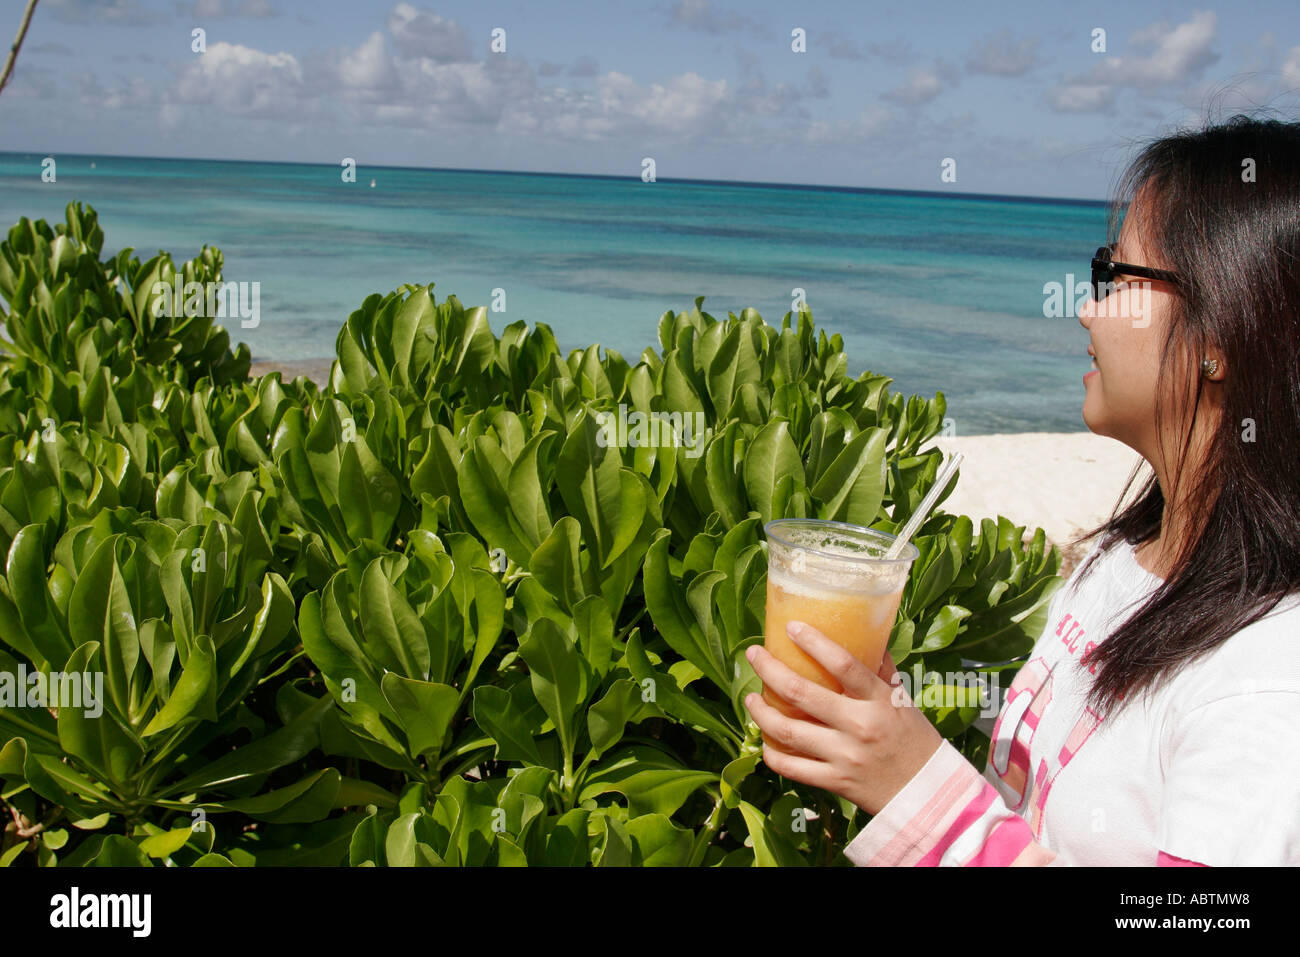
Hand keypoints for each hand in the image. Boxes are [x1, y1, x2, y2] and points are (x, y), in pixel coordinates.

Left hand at [743, 620, 943, 815]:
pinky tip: (764, 739)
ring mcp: (845, 756)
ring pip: (788, 731)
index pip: (844, 664)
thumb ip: (881, 670)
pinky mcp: (835, 782)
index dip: (814, 643)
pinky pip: (792, 768)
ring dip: (761, 712)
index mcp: (879, 701)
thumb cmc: (915, 739)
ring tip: (750, 698)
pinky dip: (772, 754)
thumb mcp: (902, 699)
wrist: (929, 792)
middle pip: (801, 693)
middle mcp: (859, 726)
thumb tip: (865, 635)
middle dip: (769, 670)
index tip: (791, 627)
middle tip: (754, 654)